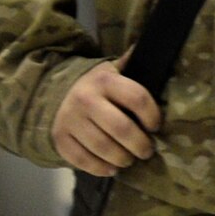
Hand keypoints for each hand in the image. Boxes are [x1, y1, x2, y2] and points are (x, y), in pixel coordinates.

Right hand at [51, 56, 162, 177]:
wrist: (57, 95)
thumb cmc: (97, 87)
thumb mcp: (112, 71)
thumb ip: (132, 65)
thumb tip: (157, 47)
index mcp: (105, 80)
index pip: (137, 97)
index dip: (152, 115)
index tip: (156, 126)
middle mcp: (86, 99)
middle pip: (121, 128)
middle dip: (140, 144)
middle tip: (147, 150)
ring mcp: (70, 120)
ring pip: (104, 148)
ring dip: (123, 159)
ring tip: (130, 159)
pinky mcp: (60, 139)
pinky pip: (83, 160)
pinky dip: (101, 168)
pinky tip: (111, 167)